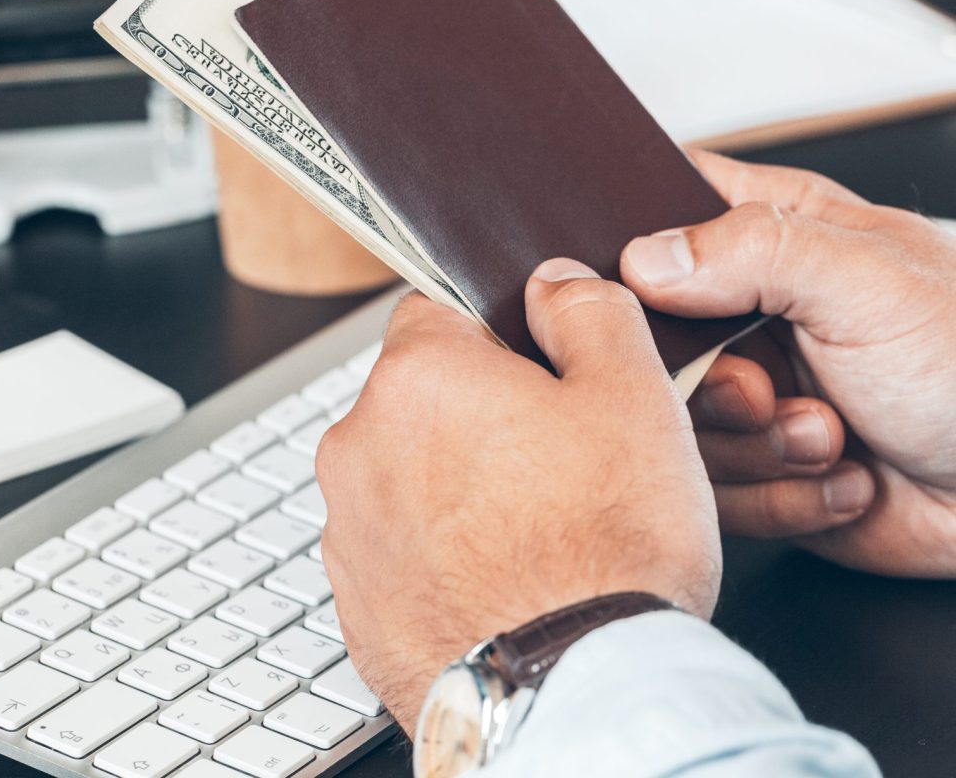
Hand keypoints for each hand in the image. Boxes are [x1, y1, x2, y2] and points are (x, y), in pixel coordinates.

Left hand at [316, 260, 720, 732]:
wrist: (577, 696)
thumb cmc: (607, 547)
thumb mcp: (631, 393)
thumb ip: (586, 310)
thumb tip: (549, 283)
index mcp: (417, 377)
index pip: (439, 309)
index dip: (499, 335)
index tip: (537, 373)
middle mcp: (359, 446)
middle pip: (421, 395)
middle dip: (478, 411)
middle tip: (552, 458)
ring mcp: (349, 531)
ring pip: (407, 472)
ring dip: (456, 483)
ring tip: (532, 528)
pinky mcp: (357, 603)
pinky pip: (398, 547)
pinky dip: (439, 551)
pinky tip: (501, 577)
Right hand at [621, 150, 955, 575]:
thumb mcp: (867, 282)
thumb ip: (752, 250)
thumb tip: (645, 256)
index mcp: (773, 236)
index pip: (664, 206)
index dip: (629, 240)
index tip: (635, 285)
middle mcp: (747, 314)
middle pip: (646, 333)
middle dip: (705, 379)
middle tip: (762, 387)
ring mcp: (747, 393)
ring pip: (673, 420)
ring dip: (756, 444)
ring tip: (828, 432)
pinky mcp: (754, 468)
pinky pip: (712, 489)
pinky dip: (779, 494)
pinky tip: (841, 474)